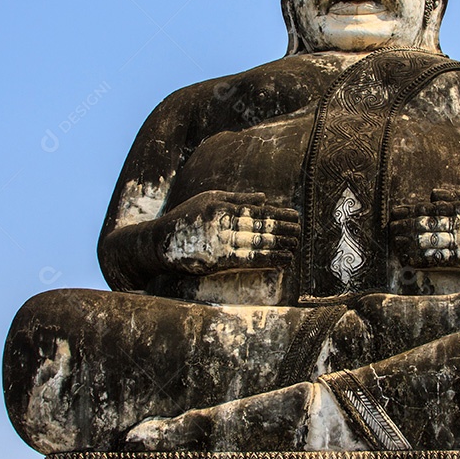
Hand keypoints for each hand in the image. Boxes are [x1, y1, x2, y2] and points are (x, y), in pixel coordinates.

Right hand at [159, 190, 299, 274]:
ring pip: (257, 243)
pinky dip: (269, 260)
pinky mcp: (217, 261)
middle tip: (301, 231)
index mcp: (222, 206)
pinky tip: (283, 261)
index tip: (295, 216)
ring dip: (280, 245)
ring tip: (296, 246)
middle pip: (260, 226)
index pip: (257, 211)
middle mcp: (222, 223)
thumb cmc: (185, 218)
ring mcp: (220, 242)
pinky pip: (249, 260)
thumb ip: (236, 198)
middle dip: (283, 229)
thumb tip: (264, 198)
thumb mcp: (208, 199)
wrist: (158, 242)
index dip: (278, 214)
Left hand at [390, 187, 459, 273]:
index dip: (410, 210)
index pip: (430, 207)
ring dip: (409, 241)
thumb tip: (434, 191)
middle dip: (405, 225)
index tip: (395, 212)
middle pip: (425, 223)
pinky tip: (407, 259)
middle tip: (388, 227)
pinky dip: (421, 258)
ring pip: (429, 240)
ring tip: (393, 242)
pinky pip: (439, 259)